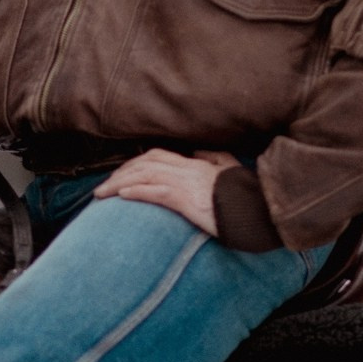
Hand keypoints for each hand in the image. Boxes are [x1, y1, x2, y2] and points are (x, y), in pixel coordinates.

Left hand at [95, 148, 236, 236]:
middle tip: (103, 187)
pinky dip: (138, 191)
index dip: (134, 164)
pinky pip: (158, 192)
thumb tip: (201, 151)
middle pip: (146, 163)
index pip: (157, 156)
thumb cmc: (246, 196)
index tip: (119, 175)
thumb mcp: (231, 172)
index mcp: (196, 164)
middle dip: (120, 173)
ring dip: (120, 183)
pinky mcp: (189, 199)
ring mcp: (188, 183)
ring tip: (102, 194)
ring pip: (146, 175)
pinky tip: (122, 196)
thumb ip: (216, 159)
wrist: (260, 210)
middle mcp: (189, 169)